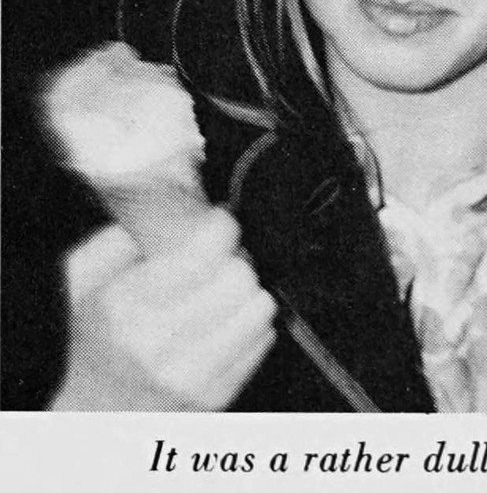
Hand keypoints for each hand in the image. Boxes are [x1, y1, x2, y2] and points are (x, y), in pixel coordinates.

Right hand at [50, 208, 276, 410]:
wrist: (88, 412)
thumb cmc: (92, 337)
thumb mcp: (81, 279)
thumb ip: (115, 239)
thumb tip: (159, 216)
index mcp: (125, 306)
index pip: (201, 256)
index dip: (221, 227)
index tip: (218, 222)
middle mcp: (158, 345)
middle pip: (239, 278)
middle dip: (235, 259)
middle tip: (221, 259)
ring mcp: (189, 375)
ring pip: (258, 309)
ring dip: (247, 292)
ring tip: (225, 290)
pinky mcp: (215, 396)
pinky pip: (262, 339)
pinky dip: (250, 323)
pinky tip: (226, 321)